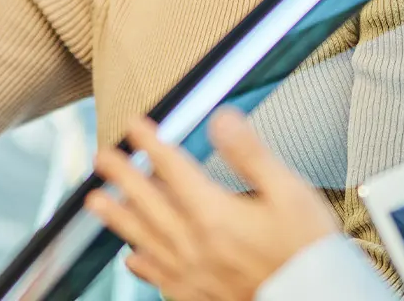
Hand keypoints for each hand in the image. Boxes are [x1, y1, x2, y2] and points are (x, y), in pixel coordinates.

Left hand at [85, 111, 337, 300]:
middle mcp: (196, 245)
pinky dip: (142, 265)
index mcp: (215, 215)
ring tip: (95, 202)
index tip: (134, 125)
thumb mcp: (290, 193)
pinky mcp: (199, 297)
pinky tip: (132, 258)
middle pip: (149, 203)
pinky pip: (159, 279)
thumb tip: (221, 119)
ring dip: (118, 218)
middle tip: (102, 157)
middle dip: (123, 176)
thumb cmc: (308, 251)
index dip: (151, 144)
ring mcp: (194, 274)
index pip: (173, 170)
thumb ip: (250, 155)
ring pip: (144, 240)